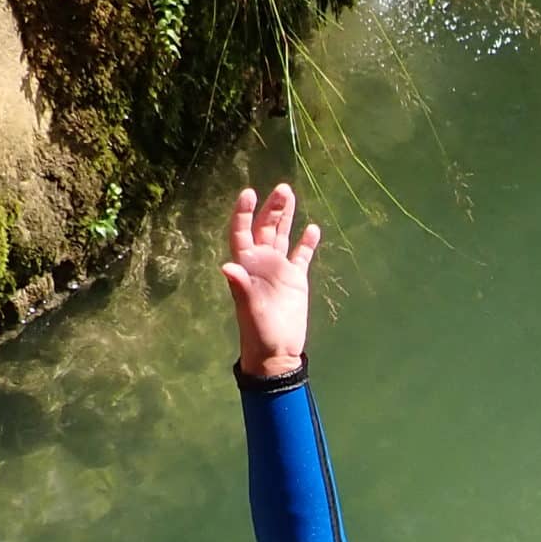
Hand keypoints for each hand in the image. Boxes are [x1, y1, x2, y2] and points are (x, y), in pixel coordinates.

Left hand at [222, 184, 322, 377]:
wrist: (277, 352)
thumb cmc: (259, 332)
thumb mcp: (250, 309)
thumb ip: (241, 286)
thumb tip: (228, 266)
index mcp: (247, 266)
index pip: (242, 232)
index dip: (244, 213)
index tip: (249, 193)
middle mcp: (262, 263)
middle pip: (264, 228)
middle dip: (271, 208)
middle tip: (282, 189)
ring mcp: (279, 269)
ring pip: (281, 236)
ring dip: (286, 217)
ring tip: (290, 195)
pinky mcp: (296, 280)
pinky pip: (301, 255)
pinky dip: (306, 242)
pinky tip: (313, 228)